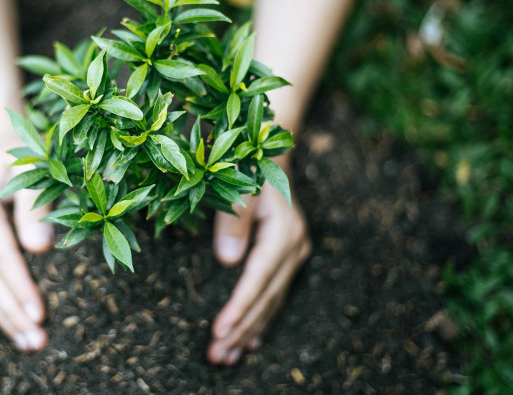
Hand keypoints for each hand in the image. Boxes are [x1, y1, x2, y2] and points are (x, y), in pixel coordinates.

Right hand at [0, 134, 52, 351]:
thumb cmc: (22, 152)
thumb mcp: (34, 167)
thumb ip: (36, 205)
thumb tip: (39, 249)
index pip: (1, 255)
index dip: (20, 286)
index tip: (39, 315)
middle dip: (12, 312)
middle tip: (36, 342)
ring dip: (3, 317)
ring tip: (28, 344)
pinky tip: (13, 325)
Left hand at [207, 164, 310, 364]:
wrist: (271, 154)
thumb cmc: (249, 167)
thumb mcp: (238, 188)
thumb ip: (233, 223)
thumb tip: (228, 262)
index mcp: (283, 233)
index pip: (257, 280)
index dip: (238, 308)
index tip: (218, 332)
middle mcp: (294, 247)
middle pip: (265, 298)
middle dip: (240, 329)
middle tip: (216, 356)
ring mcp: (295, 254)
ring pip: (271, 301)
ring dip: (249, 331)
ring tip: (227, 357)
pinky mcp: (289, 257)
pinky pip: (275, 295)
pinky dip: (261, 319)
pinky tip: (251, 342)